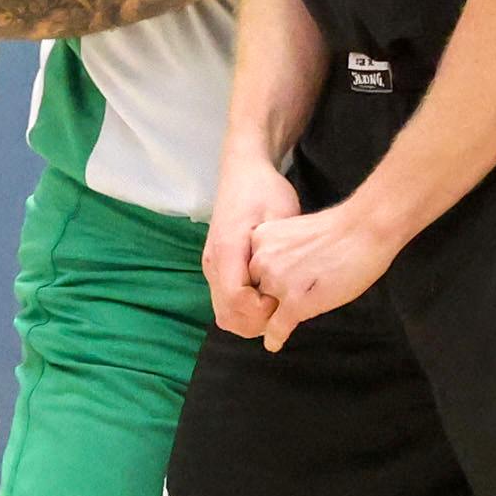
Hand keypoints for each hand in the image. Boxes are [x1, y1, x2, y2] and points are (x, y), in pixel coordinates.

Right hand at [203, 153, 303, 338]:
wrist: (243, 172)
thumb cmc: (265, 191)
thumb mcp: (280, 215)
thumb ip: (279, 251)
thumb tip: (284, 286)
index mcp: (227, 250)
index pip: (237, 300)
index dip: (262, 311)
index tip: (284, 301)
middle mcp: (213, 263)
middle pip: (227, 315)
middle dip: (256, 323)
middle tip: (284, 310)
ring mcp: (211, 267)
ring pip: (224, 313)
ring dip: (250, 320)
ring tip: (277, 307)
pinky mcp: (216, 268)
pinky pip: (225, 302)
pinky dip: (244, 311)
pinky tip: (267, 298)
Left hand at [243, 197, 399, 349]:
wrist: (365, 228)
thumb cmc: (339, 229)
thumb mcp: (293, 232)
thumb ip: (278, 251)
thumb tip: (271, 276)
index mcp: (260, 238)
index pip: (248, 271)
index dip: (259, 284)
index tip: (269, 291)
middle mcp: (262, 260)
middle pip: (254, 292)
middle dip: (266, 300)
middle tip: (282, 303)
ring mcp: (277, 282)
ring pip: (264, 311)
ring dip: (272, 317)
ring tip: (284, 318)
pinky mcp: (295, 302)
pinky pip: (277, 328)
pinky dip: (275, 338)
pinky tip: (275, 342)